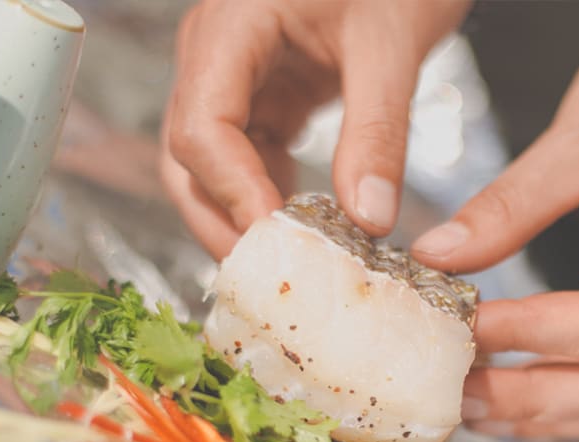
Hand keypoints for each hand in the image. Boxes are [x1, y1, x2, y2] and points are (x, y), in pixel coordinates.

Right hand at [160, 0, 469, 257]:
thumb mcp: (391, 40)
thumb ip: (377, 131)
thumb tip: (369, 221)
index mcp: (230, 27)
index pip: (201, 126)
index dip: (232, 191)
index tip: (277, 239)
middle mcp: (215, 55)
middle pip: (187, 159)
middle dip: (222, 221)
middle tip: (273, 278)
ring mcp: (233, 79)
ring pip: (210, 168)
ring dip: (242, 219)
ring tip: (291, 267)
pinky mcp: (262, 98)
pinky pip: (247, 161)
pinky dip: (268, 200)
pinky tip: (306, 230)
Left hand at [412, 0, 578, 437]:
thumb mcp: (576, 141)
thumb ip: (508, 207)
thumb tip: (437, 258)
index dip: (524, 334)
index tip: (458, 330)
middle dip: (533, 400)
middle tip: (457, 399)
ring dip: (546, 411)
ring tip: (472, 407)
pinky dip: (566, 393)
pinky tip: (511, 391)